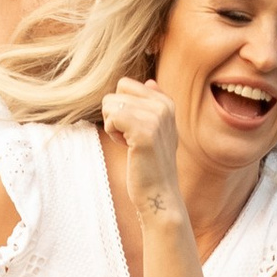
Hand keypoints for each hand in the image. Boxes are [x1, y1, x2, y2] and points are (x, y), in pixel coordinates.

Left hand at [100, 73, 186, 228]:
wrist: (158, 194)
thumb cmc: (150, 164)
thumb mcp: (156, 129)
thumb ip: (152, 105)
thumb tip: (150, 82)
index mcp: (166, 102)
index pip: (124, 85)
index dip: (120, 108)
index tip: (134, 129)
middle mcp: (163, 105)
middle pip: (114, 94)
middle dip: (114, 117)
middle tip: (131, 139)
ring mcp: (156, 117)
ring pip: (110, 104)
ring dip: (113, 127)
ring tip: (131, 144)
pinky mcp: (145, 132)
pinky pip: (112, 118)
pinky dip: (113, 134)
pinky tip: (128, 148)